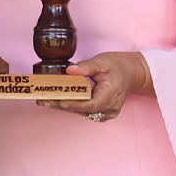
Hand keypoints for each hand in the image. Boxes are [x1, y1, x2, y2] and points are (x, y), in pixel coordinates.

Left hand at [37, 51, 152, 121]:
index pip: (89, 104)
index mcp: (111, 94)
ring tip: (46, 100)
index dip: (73, 104)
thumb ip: (85, 67)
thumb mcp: (102, 62)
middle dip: (62, 104)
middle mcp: (110, 108)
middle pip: (82, 110)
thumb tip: (69, 71)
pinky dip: (74, 106)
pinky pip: (86, 112)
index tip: (57, 101)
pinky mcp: (104, 113)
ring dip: (65, 106)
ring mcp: (108, 113)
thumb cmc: (118, 66)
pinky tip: (60, 100)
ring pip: (82, 112)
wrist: (133, 74)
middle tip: (42, 100)